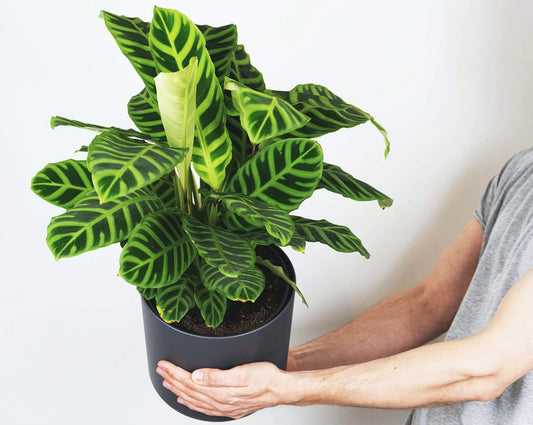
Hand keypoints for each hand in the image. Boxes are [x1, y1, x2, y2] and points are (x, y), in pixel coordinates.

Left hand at [156, 361, 288, 418]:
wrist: (281, 389)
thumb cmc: (266, 378)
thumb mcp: (242, 373)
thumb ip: (217, 376)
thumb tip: (196, 376)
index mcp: (220, 393)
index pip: (190, 382)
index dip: (175, 372)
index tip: (164, 365)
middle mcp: (219, 402)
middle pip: (189, 391)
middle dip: (172, 380)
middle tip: (160, 371)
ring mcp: (224, 407)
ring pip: (194, 400)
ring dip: (179, 391)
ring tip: (167, 384)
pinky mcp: (229, 408)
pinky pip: (204, 408)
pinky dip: (192, 404)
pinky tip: (187, 400)